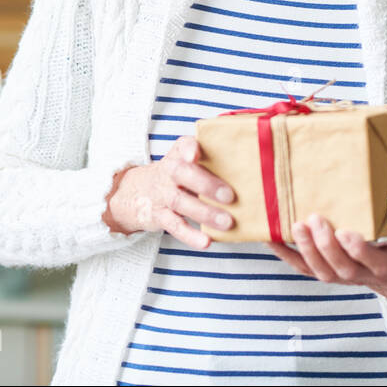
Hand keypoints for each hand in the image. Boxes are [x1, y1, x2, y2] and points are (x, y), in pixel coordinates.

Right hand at [102, 136, 234, 248]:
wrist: (136, 192)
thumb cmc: (177, 176)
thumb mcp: (187, 161)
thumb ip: (214, 157)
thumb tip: (249, 158)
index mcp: (179, 154)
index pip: (183, 146)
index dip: (189, 149)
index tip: (195, 154)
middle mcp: (169, 171)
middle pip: (182, 173)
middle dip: (205, 184)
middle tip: (230, 196)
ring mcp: (162, 194)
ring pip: (180, 201)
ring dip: (204, 212)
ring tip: (226, 222)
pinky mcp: (159, 216)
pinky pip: (174, 225)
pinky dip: (190, 235)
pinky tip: (206, 241)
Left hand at [266, 159, 386, 308]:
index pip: (371, 261)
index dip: (358, 250)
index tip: (348, 232)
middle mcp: (363, 275)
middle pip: (340, 267)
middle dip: (325, 246)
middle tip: (315, 219)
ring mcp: (344, 277)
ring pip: (320, 270)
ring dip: (305, 250)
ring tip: (294, 224)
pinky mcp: (329, 273)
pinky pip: (304, 268)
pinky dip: (287, 255)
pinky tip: (271, 238)